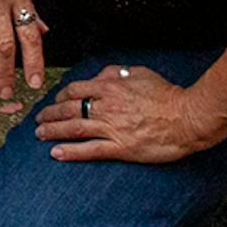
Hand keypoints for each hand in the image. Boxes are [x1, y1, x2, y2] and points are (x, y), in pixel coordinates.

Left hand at [34, 62, 204, 163]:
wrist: (187, 117)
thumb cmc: (168, 95)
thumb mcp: (140, 73)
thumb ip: (116, 73)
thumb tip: (101, 75)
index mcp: (110, 87)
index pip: (75, 90)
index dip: (60, 96)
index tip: (53, 101)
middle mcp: (106, 106)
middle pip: (68, 108)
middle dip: (50, 114)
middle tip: (38, 119)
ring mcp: (112, 128)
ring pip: (74, 128)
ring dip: (53, 131)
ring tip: (39, 135)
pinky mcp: (120, 148)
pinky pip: (89, 150)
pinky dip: (70, 152)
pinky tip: (56, 154)